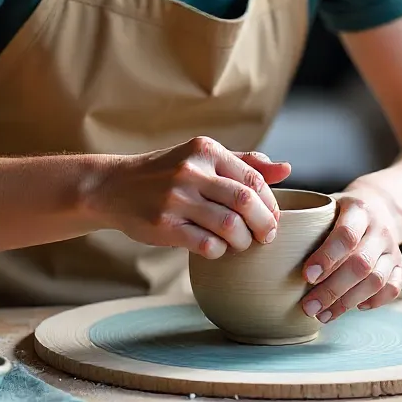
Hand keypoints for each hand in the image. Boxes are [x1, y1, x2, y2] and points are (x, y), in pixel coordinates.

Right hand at [98, 137, 291, 259]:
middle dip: (263, 225)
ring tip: (240, 243)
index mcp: (205, 150)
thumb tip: (287, 169)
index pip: (253, 178)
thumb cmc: (167, 173)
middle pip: (245, 202)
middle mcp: (191, 170)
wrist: (115, 186)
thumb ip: (245, 163)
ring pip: (229, 226)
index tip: (271, 218)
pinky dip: (219, 251)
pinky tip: (216, 248)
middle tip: (264, 236)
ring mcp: (176, 198)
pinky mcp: (164, 225)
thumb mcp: (202, 158)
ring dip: (242, 241)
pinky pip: (206, 245)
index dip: (270, 204)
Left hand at [299, 189, 401, 323]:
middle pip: (360, 264)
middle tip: (308, 306)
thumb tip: (268, 236)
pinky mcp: (400, 264)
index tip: (306, 276)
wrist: (382, 205)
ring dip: (348, 302)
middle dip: (333, 289)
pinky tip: (354, 308)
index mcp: (358, 209)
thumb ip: (305, 218)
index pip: (346, 235)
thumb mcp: (326, 204)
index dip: (327, 257)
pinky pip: (393, 288)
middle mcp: (379, 229)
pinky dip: (375, 301)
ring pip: (377, 280)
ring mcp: (392, 248)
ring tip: (322, 315)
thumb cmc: (342, 210)